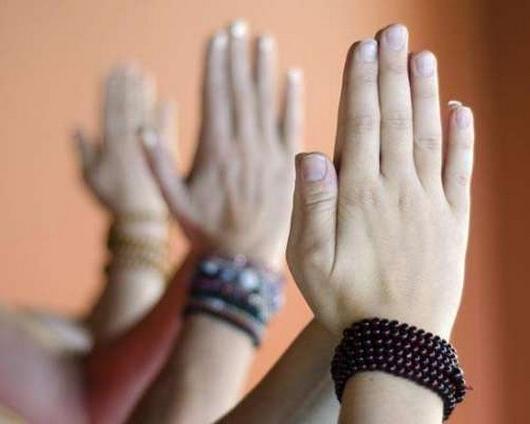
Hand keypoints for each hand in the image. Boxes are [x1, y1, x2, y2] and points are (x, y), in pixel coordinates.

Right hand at [75, 65, 171, 215]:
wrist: (142, 220)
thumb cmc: (114, 200)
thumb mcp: (91, 178)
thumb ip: (85, 151)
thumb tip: (76, 127)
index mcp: (113, 145)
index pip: (112, 110)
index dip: (112, 89)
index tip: (114, 70)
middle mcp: (133, 143)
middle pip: (131, 108)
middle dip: (129, 85)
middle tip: (130, 66)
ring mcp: (152, 149)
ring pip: (149, 115)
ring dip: (146, 95)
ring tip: (145, 77)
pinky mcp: (170, 157)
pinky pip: (169, 131)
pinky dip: (168, 116)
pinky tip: (168, 102)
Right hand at [142, 21, 302, 267]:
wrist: (245, 259)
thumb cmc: (206, 232)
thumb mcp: (174, 204)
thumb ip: (157, 167)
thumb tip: (142, 130)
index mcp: (215, 152)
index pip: (216, 97)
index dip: (216, 65)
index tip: (217, 38)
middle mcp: (244, 147)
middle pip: (240, 92)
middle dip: (237, 57)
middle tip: (238, 27)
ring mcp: (270, 155)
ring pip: (267, 102)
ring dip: (264, 69)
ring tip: (262, 40)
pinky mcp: (290, 165)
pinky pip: (292, 125)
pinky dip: (292, 100)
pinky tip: (292, 76)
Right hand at [287, 24, 474, 337]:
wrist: (396, 342)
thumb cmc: (345, 302)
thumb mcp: (309, 261)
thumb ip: (308, 207)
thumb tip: (310, 154)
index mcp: (358, 196)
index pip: (360, 125)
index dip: (361, 83)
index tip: (363, 48)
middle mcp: (396, 190)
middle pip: (395, 119)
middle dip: (391, 72)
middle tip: (392, 33)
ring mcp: (429, 204)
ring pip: (428, 136)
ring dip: (425, 92)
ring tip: (422, 55)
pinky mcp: (453, 222)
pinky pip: (459, 171)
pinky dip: (462, 137)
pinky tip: (461, 109)